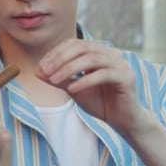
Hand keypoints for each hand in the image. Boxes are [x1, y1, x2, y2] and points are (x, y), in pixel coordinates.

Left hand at [36, 38, 151, 136]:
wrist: (123, 121)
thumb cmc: (100, 103)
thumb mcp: (74, 90)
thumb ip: (59, 80)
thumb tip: (38, 71)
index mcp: (99, 52)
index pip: (75, 44)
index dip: (56, 53)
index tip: (41, 67)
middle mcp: (111, 54)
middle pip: (82, 47)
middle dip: (61, 58)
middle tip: (45, 71)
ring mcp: (120, 64)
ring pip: (92, 59)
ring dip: (69, 69)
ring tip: (54, 81)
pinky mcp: (126, 77)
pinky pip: (103, 74)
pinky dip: (85, 81)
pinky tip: (72, 89)